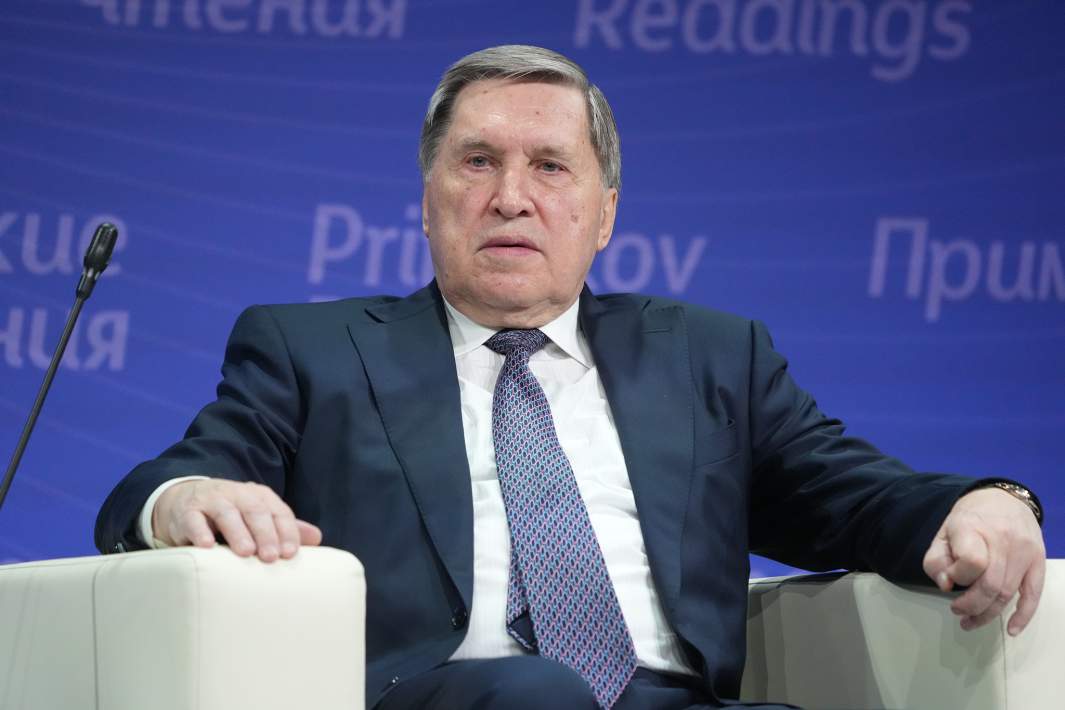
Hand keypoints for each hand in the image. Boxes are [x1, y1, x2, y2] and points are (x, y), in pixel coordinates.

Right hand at [152, 479, 321, 562]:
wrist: (184, 501)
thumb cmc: (230, 515)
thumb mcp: (258, 517)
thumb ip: (284, 527)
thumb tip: (317, 538)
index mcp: (258, 496)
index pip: (278, 511)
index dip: (286, 531)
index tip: (291, 553)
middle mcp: (237, 494)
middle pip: (255, 510)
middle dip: (265, 533)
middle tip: (271, 557)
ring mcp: (211, 500)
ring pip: (226, 512)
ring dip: (237, 532)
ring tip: (246, 552)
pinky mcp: (187, 511)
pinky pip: (193, 520)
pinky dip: (200, 532)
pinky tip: (207, 546)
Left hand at [923, 487, 1044, 635]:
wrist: (1004, 499)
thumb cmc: (970, 519)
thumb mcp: (943, 532)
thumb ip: (936, 560)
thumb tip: (946, 586)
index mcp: (973, 527)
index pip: (971, 561)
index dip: (958, 576)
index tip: (950, 578)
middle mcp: (1003, 540)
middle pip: (990, 585)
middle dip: (971, 605)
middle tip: (957, 611)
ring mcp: (1024, 552)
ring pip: (1008, 593)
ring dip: (988, 614)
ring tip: (970, 621)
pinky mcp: (1038, 562)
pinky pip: (1034, 594)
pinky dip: (1024, 616)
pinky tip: (1011, 630)